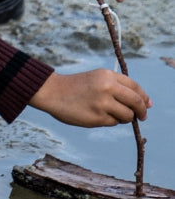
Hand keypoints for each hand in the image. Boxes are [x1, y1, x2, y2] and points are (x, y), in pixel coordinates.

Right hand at [29, 69, 150, 127]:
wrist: (51, 92)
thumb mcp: (97, 79)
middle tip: (141, 116)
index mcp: (107, 75)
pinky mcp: (97, 117)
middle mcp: (107, 87)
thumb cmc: (75, 86)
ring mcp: (102, 103)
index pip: (135, 88)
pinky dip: (110, 121)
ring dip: (124, 117)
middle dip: (141, 111)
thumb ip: (118, 87)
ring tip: (110, 114)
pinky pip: (114, 123)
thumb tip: (146, 104)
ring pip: (127, 115)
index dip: (144, 97)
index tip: (147, 105)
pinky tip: (96, 115)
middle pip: (136, 102)